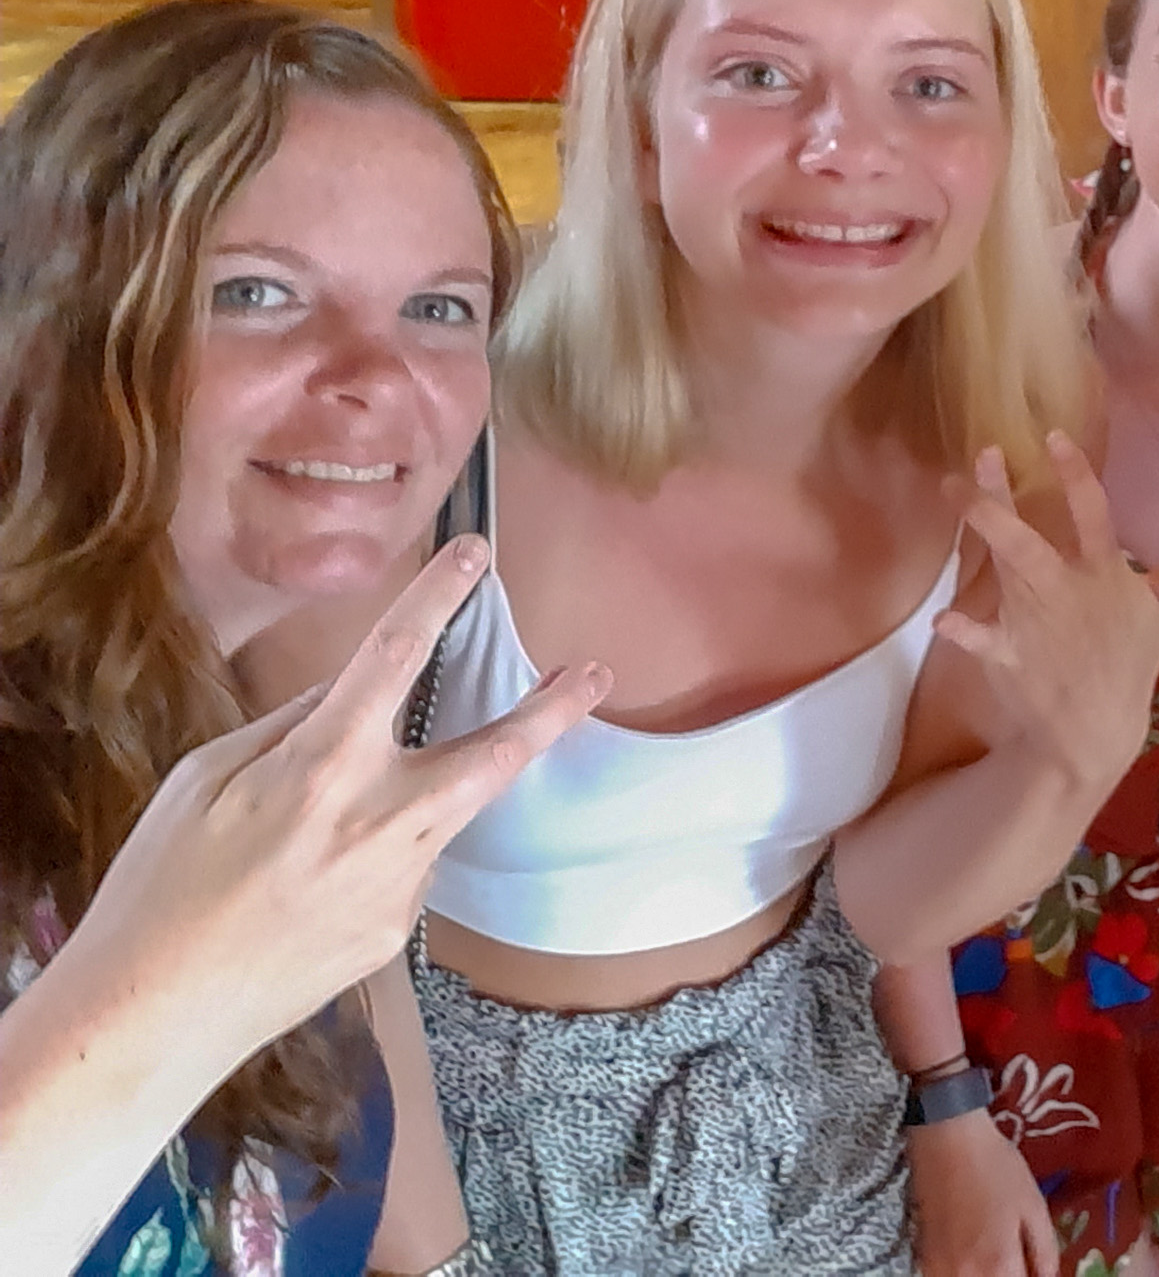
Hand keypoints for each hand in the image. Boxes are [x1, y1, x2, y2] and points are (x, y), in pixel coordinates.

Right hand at [63, 536, 608, 1070]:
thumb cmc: (160, 888)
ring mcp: (398, 882)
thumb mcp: (206, 779)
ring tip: (446, 766)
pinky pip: (407, 867)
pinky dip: (383, 853)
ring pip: (454, 811)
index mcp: (324, 765)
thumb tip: (347, 693)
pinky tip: (320, 881)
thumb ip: (290, 728)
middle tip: (595, 674)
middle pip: (495, 751)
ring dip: (458, 782)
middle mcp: (380, 819)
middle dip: (553, 709)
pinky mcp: (395, 931)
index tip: (474, 554)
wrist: (152, 1015)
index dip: (439, 594)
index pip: (397, 653)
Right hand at [906, 1109, 1057, 1275]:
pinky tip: (973, 1255)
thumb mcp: (1035, 1206)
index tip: (1033, 1266)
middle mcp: (966, 1275)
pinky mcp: (923, 1259)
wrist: (948, 1138)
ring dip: (987, 1276)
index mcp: (999, 1264)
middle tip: (1017, 1259)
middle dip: (1010, 1275)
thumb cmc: (996, 1167)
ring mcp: (939, 1270)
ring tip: (996, 1255)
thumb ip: (1045, 1252)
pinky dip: (964, 1273)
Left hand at [936, 432, 1158, 782]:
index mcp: (1105, 576)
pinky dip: (964, 630)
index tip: (1052, 436)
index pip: (1093, 515)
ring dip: (978, 530)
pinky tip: (943, 617)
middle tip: (981, 454)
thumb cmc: (1131, 661)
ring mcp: (1035, 624)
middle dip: (1000, 502)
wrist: (1098, 730)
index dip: (1075, 475)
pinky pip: (981, 638)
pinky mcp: (1009, 655)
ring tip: (951, 488)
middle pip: (1029, 542)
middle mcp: (1066, 592)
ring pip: (1002, 569)